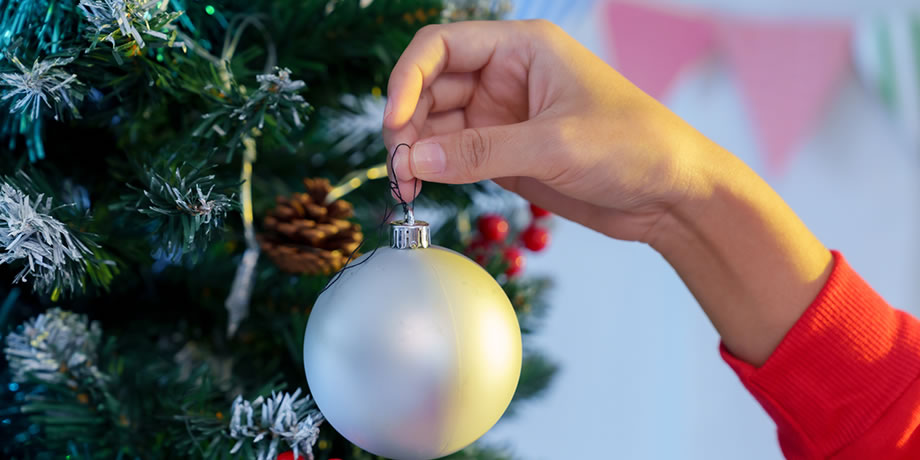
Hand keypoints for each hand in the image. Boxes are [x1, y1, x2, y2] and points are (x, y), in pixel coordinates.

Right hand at [383, 19, 711, 242]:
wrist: (672, 194)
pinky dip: (435, 171)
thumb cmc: (633, 147)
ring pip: (438, 125)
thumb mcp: (555, 145)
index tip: (394, 121)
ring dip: (415, 151)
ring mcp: (504, 118)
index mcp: (522, 49)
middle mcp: (506, 77)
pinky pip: (457, 156)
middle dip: (407, 123)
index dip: (407, 79)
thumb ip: (481, 151)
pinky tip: (423, 188)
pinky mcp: (507, 155)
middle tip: (397, 166)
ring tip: (405, 185)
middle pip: (432, 88)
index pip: (442, 47)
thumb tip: (414, 161)